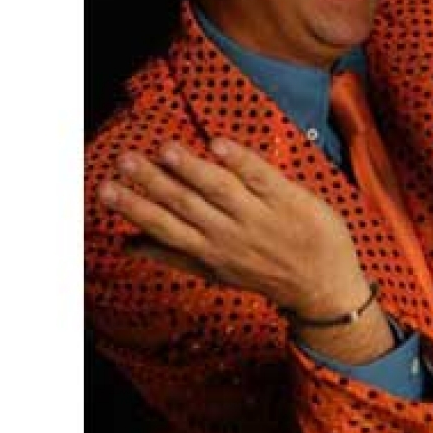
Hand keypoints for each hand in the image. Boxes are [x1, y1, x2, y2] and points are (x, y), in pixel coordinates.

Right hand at [98, 138, 370, 318]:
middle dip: (153, 183)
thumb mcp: (217, 272)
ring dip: (191, 169)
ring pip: (219, 189)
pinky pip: (262, 178)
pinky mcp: (289, 200)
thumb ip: (175, 255)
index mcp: (210, 250)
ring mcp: (260, 217)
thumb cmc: (267, 273)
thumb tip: (128, 245)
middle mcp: (230, 235)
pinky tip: (218, 144)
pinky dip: (240, 161)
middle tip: (124, 160)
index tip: (106, 189)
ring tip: (164, 149)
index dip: (135, 208)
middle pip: (186, 205)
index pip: (166, 227)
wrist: (326, 288)